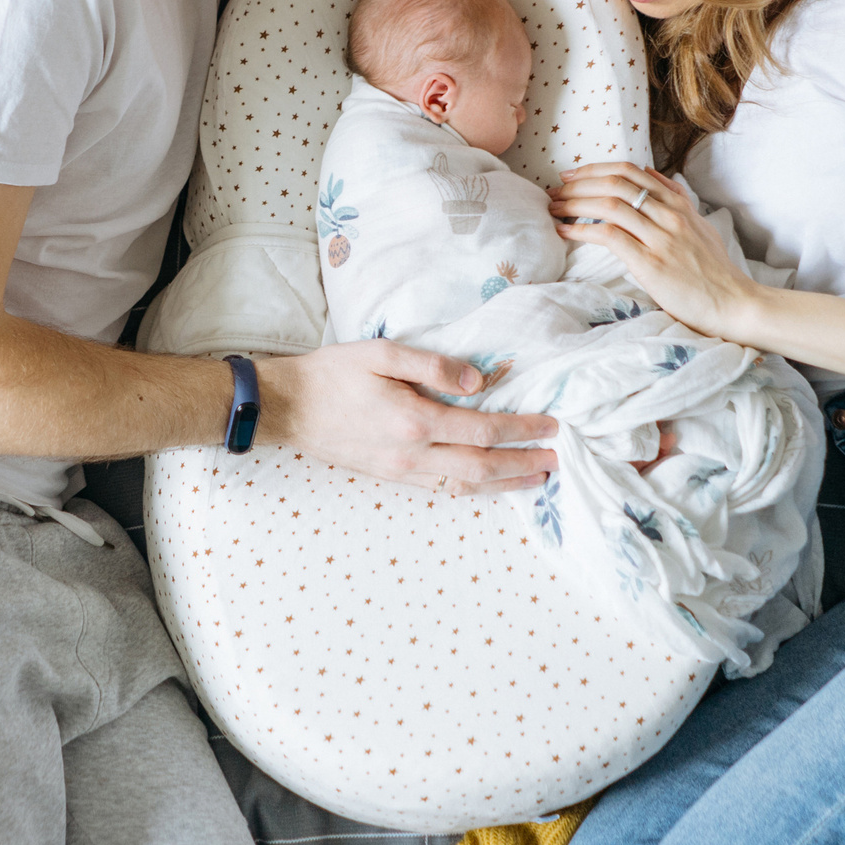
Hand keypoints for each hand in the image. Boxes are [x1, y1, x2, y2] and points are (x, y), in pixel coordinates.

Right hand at [257, 341, 558, 495]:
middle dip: (522, 465)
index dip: (522, 430)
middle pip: (481, 469)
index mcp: (414, 422)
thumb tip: (478, 381)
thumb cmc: (333, 374)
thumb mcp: (382, 354)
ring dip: (504, 485)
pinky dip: (473, 491)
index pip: (482, 431)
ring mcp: (401, 471)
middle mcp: (412, 455)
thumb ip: (432, 365)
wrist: (289, 407)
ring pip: (464, 487)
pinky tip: (487, 485)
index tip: (551, 425)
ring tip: (535, 480)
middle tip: (556, 462)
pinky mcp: (391, 477)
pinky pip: (442, 490)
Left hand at [552, 162, 762, 340]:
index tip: (573, 175)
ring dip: (575, 203)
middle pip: (616, 183)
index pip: (630, 171)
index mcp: (678, 205)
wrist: (733, 303)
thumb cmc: (714, 271)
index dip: (596, 169)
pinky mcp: (650, 262)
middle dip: (579, 183)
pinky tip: (564, 231)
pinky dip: (581, 229)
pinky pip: (609, 236)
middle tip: (556, 190)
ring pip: (610, 205)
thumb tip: (653, 176)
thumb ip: (677, 201)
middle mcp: (669, 215)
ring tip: (554, 209)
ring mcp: (661, 237)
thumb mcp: (700, 227)